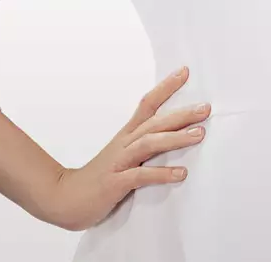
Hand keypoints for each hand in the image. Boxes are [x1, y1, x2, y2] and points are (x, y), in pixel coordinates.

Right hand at [48, 66, 208, 231]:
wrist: (64, 198)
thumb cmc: (100, 177)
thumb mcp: (123, 155)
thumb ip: (144, 145)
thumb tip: (172, 135)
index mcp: (127, 135)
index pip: (147, 104)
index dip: (165, 87)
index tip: (185, 72)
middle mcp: (125, 144)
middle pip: (155, 122)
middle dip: (182, 113)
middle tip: (206, 108)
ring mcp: (119, 162)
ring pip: (149, 143)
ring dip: (176, 138)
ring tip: (200, 134)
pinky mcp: (115, 183)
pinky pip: (141, 176)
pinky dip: (161, 173)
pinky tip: (181, 174)